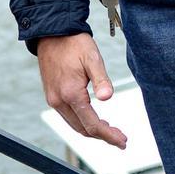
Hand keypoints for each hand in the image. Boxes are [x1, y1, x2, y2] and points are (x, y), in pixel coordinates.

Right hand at [36, 33, 126, 148]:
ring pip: (74, 125)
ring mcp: (53, 100)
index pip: (92, 125)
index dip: (108, 136)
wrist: (53, 33)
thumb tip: (108, 98)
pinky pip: (68, 116)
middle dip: (103, 136)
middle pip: (82, 129)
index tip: (122, 141)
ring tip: (110, 131)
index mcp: (71, 94)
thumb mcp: (92, 57)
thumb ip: (101, 79)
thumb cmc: (74, 43)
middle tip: (120, 139)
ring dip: (92, 131)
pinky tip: (93, 118)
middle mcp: (59, 101)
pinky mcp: (52, 96)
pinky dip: (82, 122)